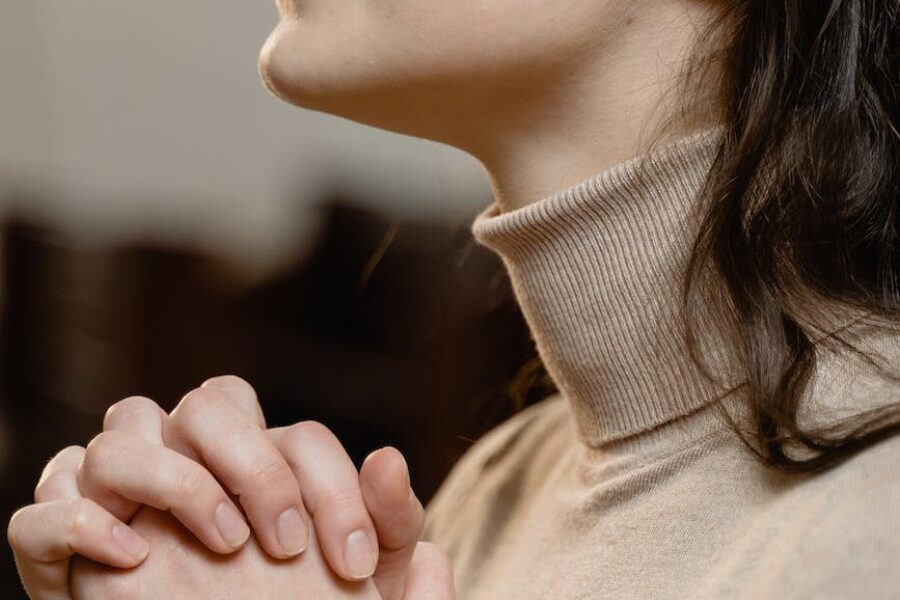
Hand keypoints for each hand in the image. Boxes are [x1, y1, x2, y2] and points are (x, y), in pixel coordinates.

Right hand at [7, 375, 454, 598]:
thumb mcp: (361, 584)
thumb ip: (387, 523)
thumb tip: (388, 458)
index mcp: (264, 462)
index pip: (297, 437)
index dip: (334, 490)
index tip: (356, 563)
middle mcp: (193, 458)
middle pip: (210, 403)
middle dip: (254, 465)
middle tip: (290, 547)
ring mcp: (124, 492)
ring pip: (124, 430)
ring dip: (174, 477)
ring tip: (227, 545)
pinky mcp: (65, 545)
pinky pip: (46, 507)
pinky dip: (77, 521)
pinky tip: (130, 555)